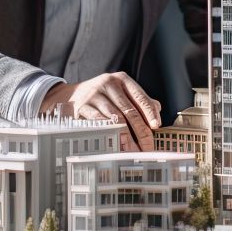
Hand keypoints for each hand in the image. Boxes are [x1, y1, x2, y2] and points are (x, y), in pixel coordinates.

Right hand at [41, 72, 162, 150]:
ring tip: (133, 151)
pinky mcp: (82, 107)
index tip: (156, 126)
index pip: (140, 97)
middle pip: (129, 111)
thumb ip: (140, 101)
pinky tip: (116, 145)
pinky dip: (109, 135)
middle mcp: (108, 84)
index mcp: (122, 79)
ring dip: (126, 138)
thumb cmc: (104, 95)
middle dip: (140, 131)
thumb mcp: (122, 92)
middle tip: (147, 146)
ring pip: (115, 120)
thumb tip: (157, 115)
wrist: (74, 94)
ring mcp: (94, 95)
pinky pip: (99, 124)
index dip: (149, 112)